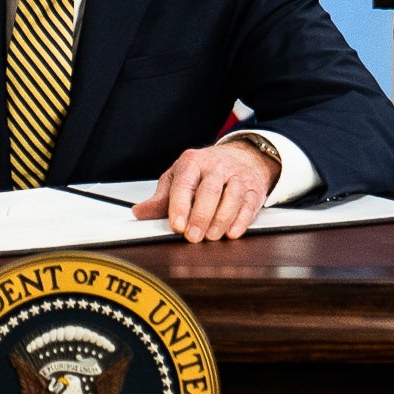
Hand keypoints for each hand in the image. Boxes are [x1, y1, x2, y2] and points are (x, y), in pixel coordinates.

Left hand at [135, 140, 275, 241]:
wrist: (241, 156)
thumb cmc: (205, 170)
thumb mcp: (178, 177)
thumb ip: (161, 198)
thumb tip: (140, 213)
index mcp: (192, 162)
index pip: (184, 184)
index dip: (180, 206)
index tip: (176, 226)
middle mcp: (215, 167)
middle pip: (209, 191)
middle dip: (201, 216)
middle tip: (193, 237)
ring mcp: (237, 176)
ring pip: (232, 196)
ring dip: (221, 220)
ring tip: (211, 237)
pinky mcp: (253, 189)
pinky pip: (249, 204)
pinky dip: (241, 220)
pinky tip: (232, 232)